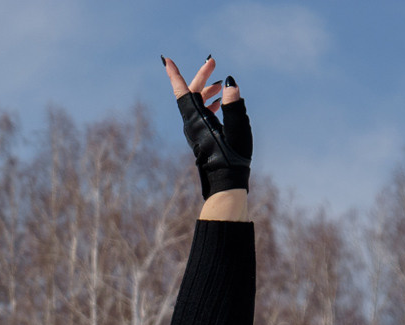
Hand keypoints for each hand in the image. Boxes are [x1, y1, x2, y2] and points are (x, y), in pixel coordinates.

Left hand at [163, 56, 250, 197]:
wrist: (226, 185)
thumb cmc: (233, 158)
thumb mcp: (238, 128)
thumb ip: (234, 104)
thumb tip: (229, 83)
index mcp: (197, 121)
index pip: (183, 92)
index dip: (175, 75)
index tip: (167, 60)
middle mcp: (191, 125)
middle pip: (191, 94)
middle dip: (202, 77)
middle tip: (213, 62)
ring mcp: (194, 132)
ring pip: (196, 105)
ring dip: (207, 91)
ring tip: (221, 86)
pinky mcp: (200, 138)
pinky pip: (200, 114)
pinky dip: (209, 104)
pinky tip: (219, 104)